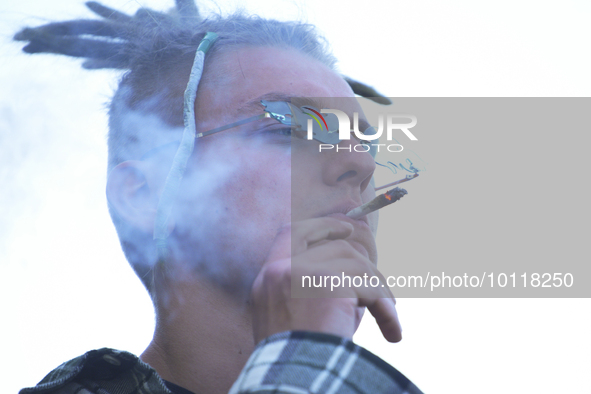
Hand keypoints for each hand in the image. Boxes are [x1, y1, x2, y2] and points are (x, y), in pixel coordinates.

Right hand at [251, 218, 400, 343]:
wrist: (293, 380)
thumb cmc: (298, 355)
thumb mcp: (295, 317)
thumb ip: (314, 289)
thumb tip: (358, 274)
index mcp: (269, 277)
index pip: (290, 232)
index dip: (321, 226)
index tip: (345, 230)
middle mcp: (282, 270)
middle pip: (336, 249)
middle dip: (365, 266)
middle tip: (382, 286)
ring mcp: (304, 274)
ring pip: (358, 266)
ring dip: (379, 290)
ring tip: (389, 315)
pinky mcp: (330, 284)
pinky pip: (370, 290)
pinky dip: (386, 310)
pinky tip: (393, 332)